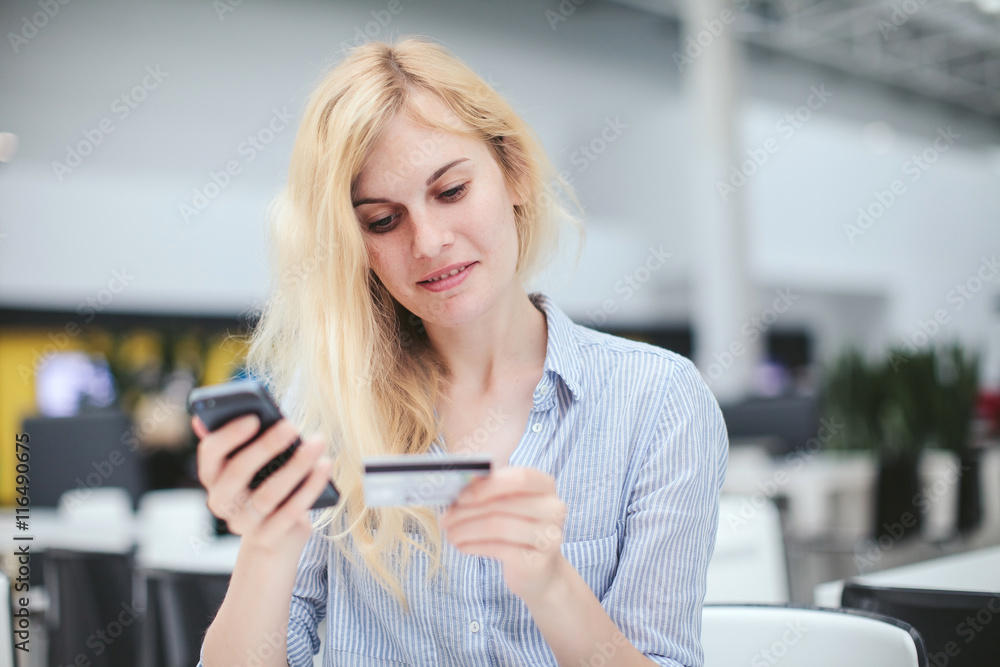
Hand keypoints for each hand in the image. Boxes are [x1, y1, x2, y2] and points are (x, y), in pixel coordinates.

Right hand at [193, 414, 332, 557]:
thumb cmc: (267, 482)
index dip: (229, 434)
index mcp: (212, 474)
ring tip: (318, 442)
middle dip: (266, 446)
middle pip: (238, 472)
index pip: (210, 452)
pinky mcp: (267, 537)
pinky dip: (310, 487)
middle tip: (292, 426)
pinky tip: (325, 466)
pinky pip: (290, 511)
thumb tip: (246, 411)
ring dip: (296, 465)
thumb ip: (250, 437)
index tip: (255, 417)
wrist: (276, 535)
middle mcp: (220, 500)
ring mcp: (241, 522)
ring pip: (268, 494)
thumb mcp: (258, 460)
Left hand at [439, 467, 568, 601]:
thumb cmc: (517, 530)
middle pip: (503, 504)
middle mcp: (553, 508)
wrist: (539, 571)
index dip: (488, 485)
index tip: (461, 496)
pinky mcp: (537, 561)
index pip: (520, 477)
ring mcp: (548, 536)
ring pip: (498, 527)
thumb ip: (489, 491)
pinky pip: (498, 548)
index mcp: (545, 486)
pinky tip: (462, 547)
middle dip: (466, 512)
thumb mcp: (508, 505)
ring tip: (450, 535)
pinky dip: (474, 546)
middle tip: (445, 520)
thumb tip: (459, 485)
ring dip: (466, 530)